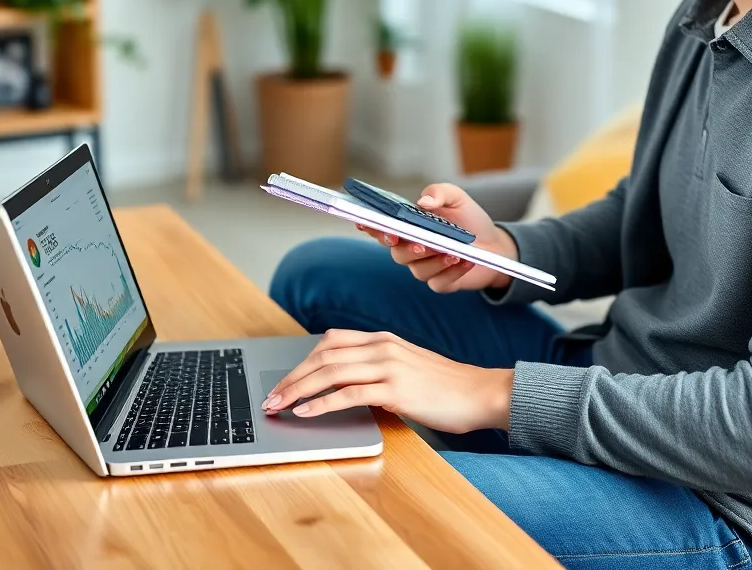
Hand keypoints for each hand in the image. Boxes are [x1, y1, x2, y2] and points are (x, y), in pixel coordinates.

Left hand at [261, 329, 512, 432]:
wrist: (480, 392)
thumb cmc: (446, 386)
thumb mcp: (407, 367)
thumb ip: (378, 369)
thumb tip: (345, 385)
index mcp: (384, 339)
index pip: (331, 341)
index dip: (303, 360)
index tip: (285, 379)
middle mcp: (383, 346)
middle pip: (324, 355)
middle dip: (292, 376)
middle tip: (271, 397)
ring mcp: (389, 365)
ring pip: (331, 371)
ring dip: (298, 389)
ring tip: (279, 405)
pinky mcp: (396, 389)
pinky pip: (349, 393)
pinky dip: (323, 403)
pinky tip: (306, 412)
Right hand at [355, 182, 517, 292]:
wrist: (494, 243)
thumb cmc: (468, 219)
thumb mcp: (456, 198)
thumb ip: (439, 193)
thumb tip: (423, 201)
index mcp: (408, 226)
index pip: (382, 228)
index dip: (370, 226)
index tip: (365, 221)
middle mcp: (411, 249)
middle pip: (397, 253)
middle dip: (407, 248)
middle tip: (420, 243)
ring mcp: (425, 268)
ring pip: (418, 270)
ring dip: (435, 261)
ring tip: (452, 251)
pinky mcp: (441, 283)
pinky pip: (439, 282)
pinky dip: (453, 271)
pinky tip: (465, 260)